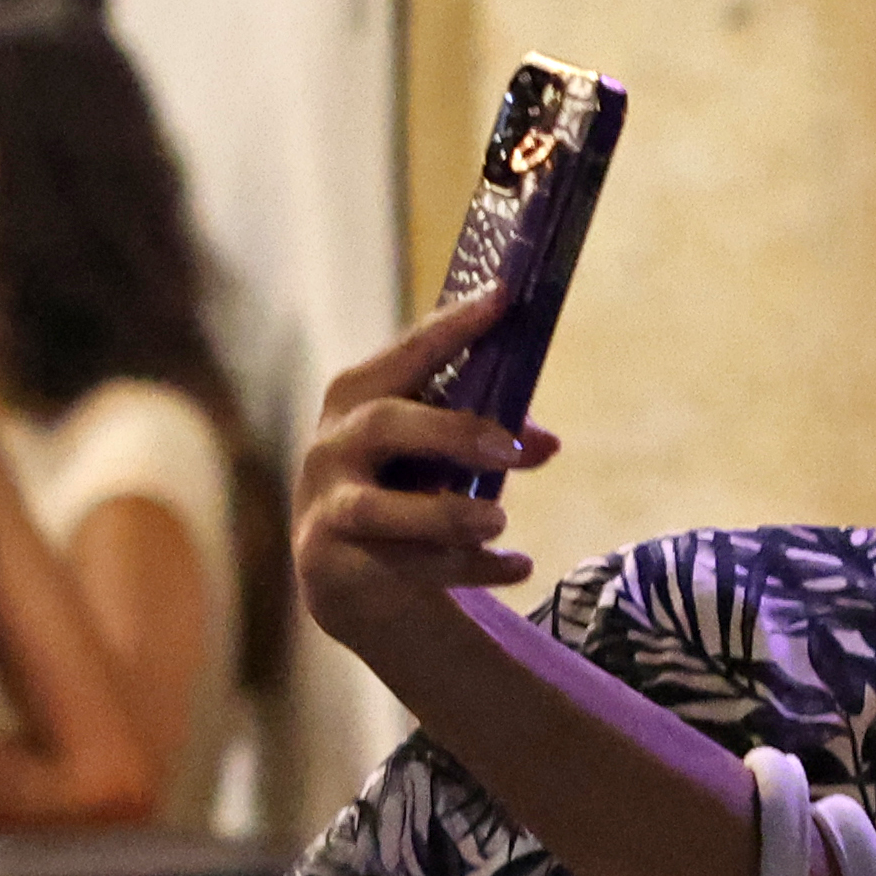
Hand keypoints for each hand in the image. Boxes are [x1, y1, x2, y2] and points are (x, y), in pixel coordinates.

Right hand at [292, 292, 554, 655]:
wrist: (347, 579)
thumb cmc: (401, 490)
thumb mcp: (441, 458)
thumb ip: (489, 440)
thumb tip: (547, 443)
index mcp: (359, 399)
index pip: (407, 353)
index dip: (452, 326)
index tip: (503, 297)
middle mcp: (332, 446)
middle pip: (382, 423)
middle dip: (450, 432)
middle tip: (509, 449)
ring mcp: (327, 507)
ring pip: (380, 509)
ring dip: (449, 515)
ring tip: (499, 520)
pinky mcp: (333, 566)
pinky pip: (405, 568)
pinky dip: (471, 567)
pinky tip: (518, 565)